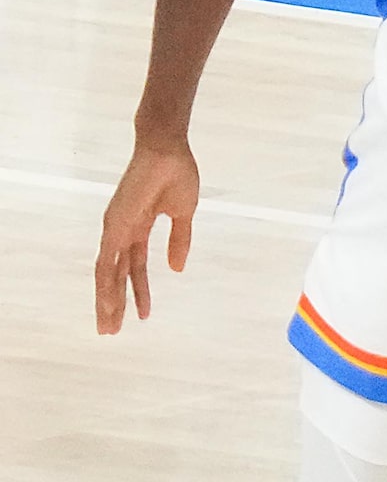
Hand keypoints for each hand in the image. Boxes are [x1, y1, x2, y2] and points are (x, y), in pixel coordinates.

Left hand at [94, 140, 200, 333]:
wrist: (168, 150)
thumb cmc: (178, 173)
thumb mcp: (184, 213)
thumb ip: (179, 241)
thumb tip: (177, 269)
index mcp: (139, 227)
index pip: (135, 266)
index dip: (140, 290)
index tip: (145, 315)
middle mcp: (122, 231)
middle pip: (116, 275)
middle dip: (116, 304)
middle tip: (112, 330)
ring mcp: (116, 229)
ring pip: (107, 275)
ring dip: (107, 302)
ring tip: (109, 327)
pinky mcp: (114, 227)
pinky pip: (106, 263)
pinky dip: (106, 285)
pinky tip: (109, 303)